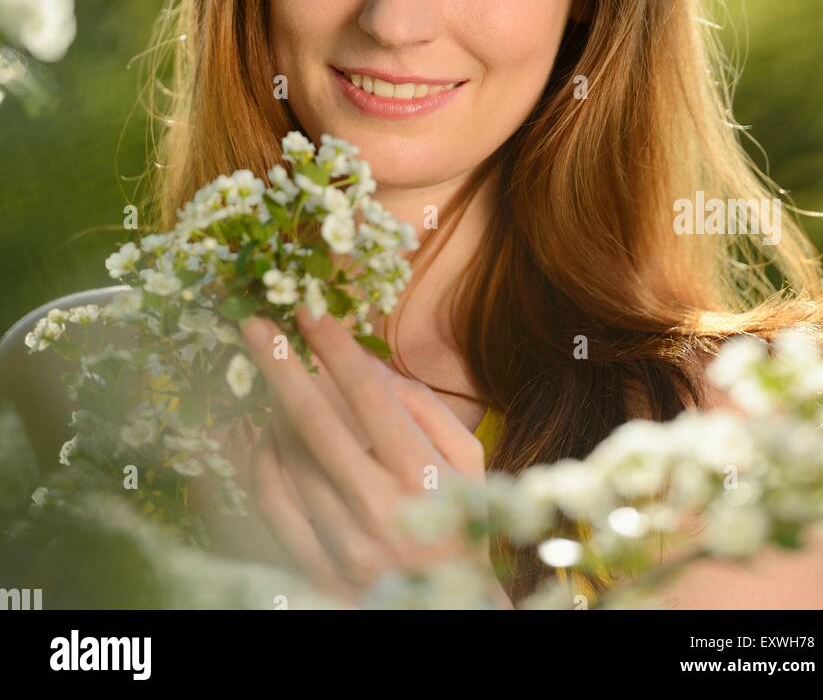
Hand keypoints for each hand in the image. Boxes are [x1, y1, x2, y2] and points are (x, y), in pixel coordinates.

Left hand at [239, 305, 507, 605]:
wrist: (450, 611)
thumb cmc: (461, 519)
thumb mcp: (467, 460)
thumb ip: (423, 407)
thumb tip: (367, 364)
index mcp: (424, 476)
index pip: (371, 397)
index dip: (337, 348)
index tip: (309, 311)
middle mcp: (381, 511)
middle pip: (316, 424)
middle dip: (280, 366)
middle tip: (255, 325)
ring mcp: (344, 546)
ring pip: (289, 459)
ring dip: (274, 410)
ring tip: (274, 384)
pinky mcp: (317, 571)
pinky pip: (271, 502)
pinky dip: (262, 461)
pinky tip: (266, 436)